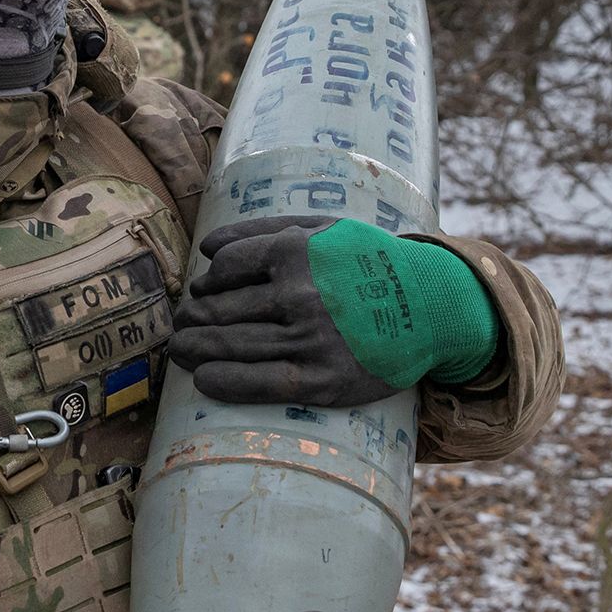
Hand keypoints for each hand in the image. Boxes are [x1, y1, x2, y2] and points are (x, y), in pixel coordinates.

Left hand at [168, 216, 497, 404]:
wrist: (434, 305)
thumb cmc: (371, 261)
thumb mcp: (325, 227)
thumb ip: (264, 229)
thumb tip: (207, 250)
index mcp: (296, 251)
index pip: (226, 267)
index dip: (209, 282)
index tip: (203, 292)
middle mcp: (300, 295)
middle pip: (221, 310)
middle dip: (192, 320)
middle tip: (178, 327)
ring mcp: (310, 339)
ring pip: (233, 346)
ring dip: (195, 350)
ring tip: (179, 351)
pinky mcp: (324, 379)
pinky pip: (261, 383)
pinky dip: (225, 382)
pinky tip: (203, 381)